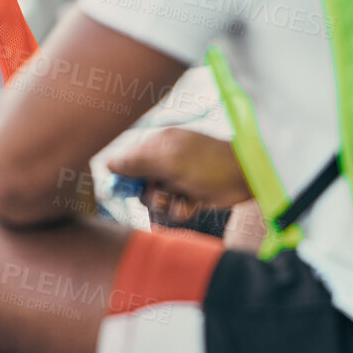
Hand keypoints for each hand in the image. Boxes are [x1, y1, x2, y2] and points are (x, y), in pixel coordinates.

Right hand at [107, 129, 251, 222]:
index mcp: (159, 144)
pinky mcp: (189, 195)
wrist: (244, 179)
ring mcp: (177, 178)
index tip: (123, 190)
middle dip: (150, 195)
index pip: (129, 160)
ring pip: (156, 199)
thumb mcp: (169, 161)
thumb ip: (137, 162)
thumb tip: (108, 163)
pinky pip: (172, 208)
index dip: (125, 177)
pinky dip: (181, 208)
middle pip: (140, 185)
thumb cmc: (207, 164)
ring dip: (166, 204)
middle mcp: (165, 160)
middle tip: (162, 195)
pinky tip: (194, 204)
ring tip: (181, 199)